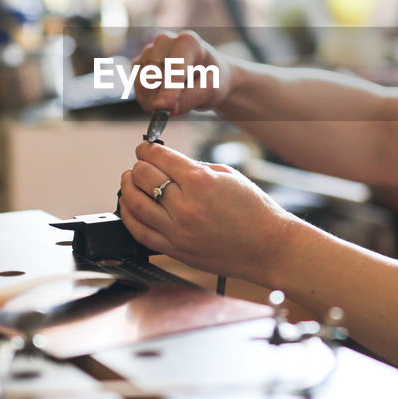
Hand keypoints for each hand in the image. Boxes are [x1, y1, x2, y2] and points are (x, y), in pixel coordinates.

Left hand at [119, 140, 298, 284]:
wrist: (269, 247)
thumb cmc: (255, 211)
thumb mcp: (228, 176)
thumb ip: (195, 169)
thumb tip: (169, 164)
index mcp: (200, 182)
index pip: (159, 158)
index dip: (147, 149)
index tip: (145, 148)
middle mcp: (185, 206)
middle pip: (142, 177)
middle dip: (138, 166)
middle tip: (139, 164)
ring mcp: (178, 231)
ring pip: (135, 204)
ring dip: (127, 188)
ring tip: (128, 181)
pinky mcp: (176, 250)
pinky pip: (140, 232)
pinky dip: (129, 216)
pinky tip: (128, 206)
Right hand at [131, 30, 232, 115]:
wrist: (204, 75)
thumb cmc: (210, 80)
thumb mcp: (211, 90)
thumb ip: (192, 98)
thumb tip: (169, 110)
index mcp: (188, 42)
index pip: (174, 65)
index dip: (168, 87)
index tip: (163, 107)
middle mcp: (165, 41)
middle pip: (153, 73)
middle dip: (160, 97)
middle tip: (171, 112)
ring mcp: (149, 51)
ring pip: (142, 81)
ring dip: (153, 100)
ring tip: (172, 105)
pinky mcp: (139, 63)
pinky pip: (136, 86)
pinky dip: (147, 100)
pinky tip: (162, 100)